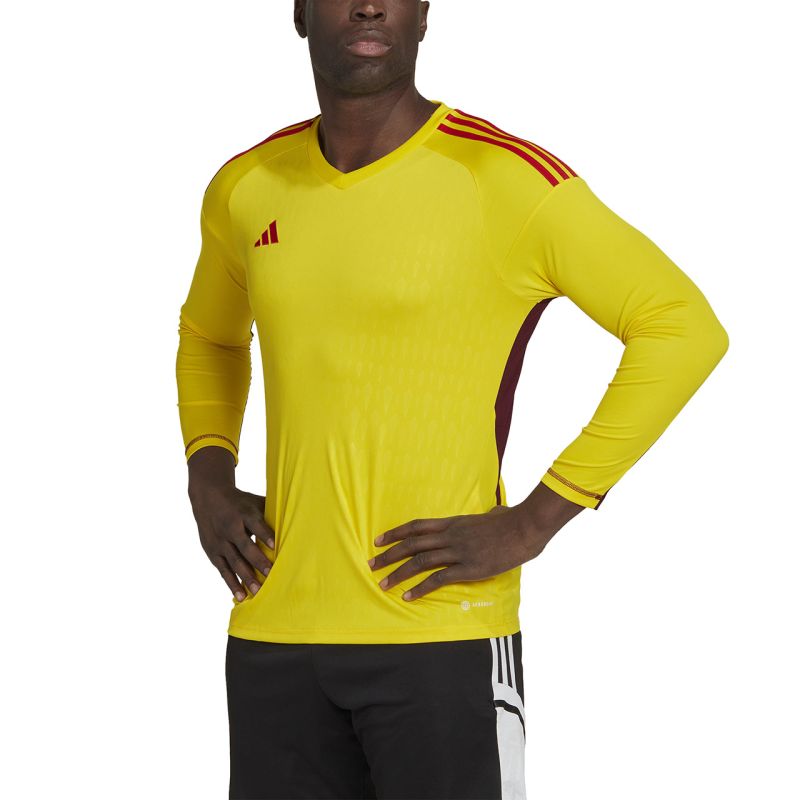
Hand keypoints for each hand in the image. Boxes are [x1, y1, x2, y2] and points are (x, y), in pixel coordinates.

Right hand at [189, 482, 275, 601]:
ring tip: (257, 591)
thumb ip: (271, 512)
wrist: (208, 498)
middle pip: (245, 546)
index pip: (256, 525)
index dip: (265, 535)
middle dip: (258, 561)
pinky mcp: (212, 552)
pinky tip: (240, 596)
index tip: (275, 545)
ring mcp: (220, 541)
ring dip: (246, 577)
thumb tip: (297, 520)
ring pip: (234, 561)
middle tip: (270, 574)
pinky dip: (232, 583)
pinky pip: (223, 570)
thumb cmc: (240, 502)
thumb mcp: (254, 502)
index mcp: (244, 513)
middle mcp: (231, 528)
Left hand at [367, 504, 552, 600]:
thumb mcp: (493, 515)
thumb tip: (493, 512)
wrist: (524, 528)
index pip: (417, 526)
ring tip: (383, 584)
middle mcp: (450, 536)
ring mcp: (458, 552)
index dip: (396, 533)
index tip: (378, 540)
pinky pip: (438, 579)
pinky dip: (420, 588)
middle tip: (371, 564)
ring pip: (420, 562)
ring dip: (399, 574)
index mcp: (453, 523)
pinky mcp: (468, 568)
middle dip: (389, 555)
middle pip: (412, 544)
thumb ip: (487, 515)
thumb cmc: (511, 522)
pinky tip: (408, 596)